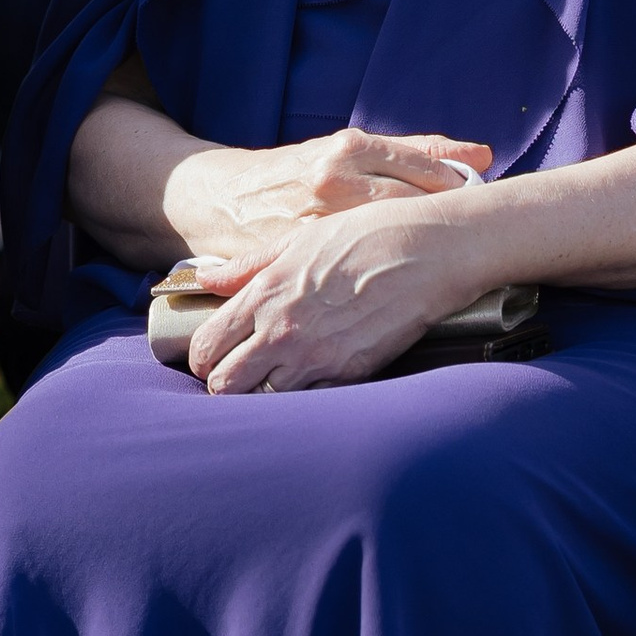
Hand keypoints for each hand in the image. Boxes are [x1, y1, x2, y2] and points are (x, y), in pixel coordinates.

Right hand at [162, 128, 493, 267]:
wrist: (220, 200)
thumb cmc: (295, 174)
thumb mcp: (351, 150)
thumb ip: (417, 151)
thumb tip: (483, 156)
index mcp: (349, 149)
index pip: (427, 172)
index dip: (462, 192)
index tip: (485, 204)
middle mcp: (334, 182)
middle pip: (414, 206)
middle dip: (448, 223)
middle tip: (473, 239)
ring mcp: (316, 224)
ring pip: (388, 241)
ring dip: (421, 255)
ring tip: (442, 265)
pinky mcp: (300, 261)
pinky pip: (353, 273)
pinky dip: (384, 282)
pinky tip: (404, 289)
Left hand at [183, 194, 495, 393]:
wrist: (433, 249)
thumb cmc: (370, 233)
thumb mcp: (301, 238)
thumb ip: (249, 265)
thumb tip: (207, 278)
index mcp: (266, 293)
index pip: (206, 346)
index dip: (203, 356)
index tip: (214, 353)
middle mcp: (284, 331)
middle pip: (224, 386)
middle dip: (225, 382)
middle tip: (239, 371)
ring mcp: (318, 357)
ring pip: (265, 401)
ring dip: (264, 392)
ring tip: (277, 375)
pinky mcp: (352, 373)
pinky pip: (311, 399)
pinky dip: (305, 394)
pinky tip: (314, 373)